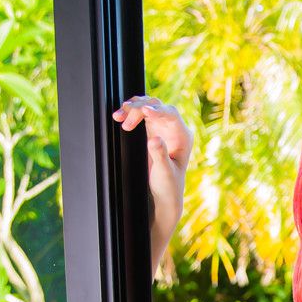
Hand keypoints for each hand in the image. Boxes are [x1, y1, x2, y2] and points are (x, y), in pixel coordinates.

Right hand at [111, 94, 192, 254]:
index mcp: (182, 136)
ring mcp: (161, 127)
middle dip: (140, 108)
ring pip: (147, 107)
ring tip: (118, 116)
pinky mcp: (150, 129)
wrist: (163, 195)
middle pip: (157, 107)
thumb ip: (160, 155)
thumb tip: (154, 139)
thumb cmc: (168, 185)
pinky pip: (139, 114)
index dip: (158, 110)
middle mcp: (173, 128)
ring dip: (132, 108)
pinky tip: (119, 116)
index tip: (143, 111)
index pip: (171, 115)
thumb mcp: (164, 172)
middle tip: (124, 118)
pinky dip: (129, 114)